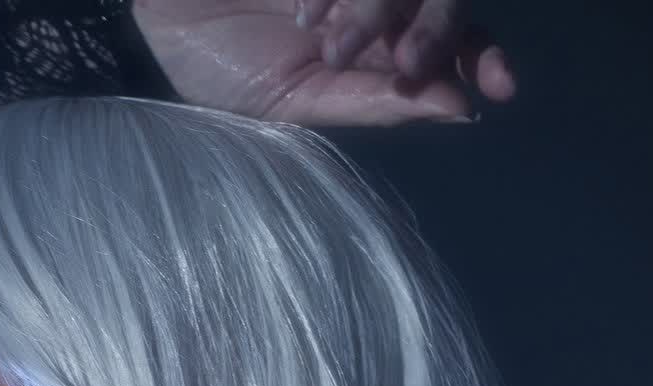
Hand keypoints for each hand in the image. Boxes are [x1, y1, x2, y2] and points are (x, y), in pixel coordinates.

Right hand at [130, 0, 515, 126]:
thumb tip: (457, 108)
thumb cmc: (216, 68)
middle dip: (438, 30)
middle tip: (405, 57)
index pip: (451, 41)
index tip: (498, 87)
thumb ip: (370, 103)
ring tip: (333, 35)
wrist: (154, 17)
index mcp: (374, 42)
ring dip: (382, 6)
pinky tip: (308, 7)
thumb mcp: (291, 104)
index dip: (481, 56)